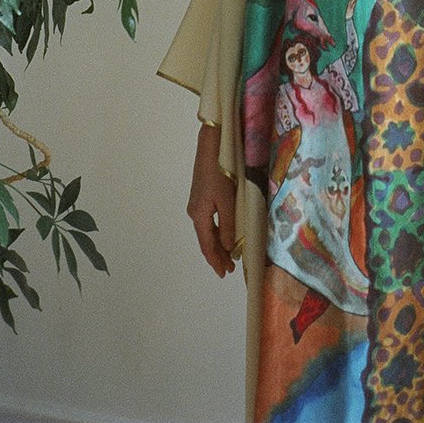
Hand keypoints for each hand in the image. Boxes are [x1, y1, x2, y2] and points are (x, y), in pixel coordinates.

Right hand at [186, 123, 237, 277]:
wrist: (210, 149)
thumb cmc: (220, 174)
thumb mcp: (227, 201)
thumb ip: (228, 225)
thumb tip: (228, 247)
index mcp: (199, 215)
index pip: (207, 245)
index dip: (215, 260)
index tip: (224, 273)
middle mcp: (194, 212)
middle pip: (205, 240)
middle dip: (217, 255)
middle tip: (229, 269)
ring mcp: (197, 205)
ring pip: (207, 231)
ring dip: (217, 245)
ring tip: (228, 256)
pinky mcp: (201, 198)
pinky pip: (208, 222)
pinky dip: (216, 232)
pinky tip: (224, 235)